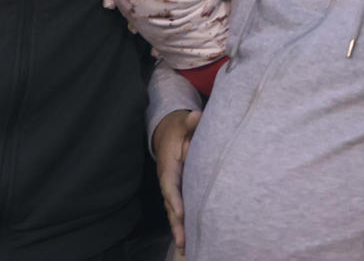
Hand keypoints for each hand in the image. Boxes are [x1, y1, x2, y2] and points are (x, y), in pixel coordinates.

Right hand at [153, 109, 201, 249]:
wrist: (168, 133)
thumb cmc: (178, 130)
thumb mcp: (183, 123)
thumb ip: (190, 122)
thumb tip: (196, 116)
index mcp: (168, 166)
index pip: (170, 184)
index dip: (174, 198)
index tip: (180, 212)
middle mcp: (167, 180)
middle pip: (170, 205)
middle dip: (176, 223)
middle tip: (183, 241)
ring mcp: (171, 189)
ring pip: (173, 212)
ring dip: (179, 230)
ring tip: (186, 248)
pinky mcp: (177, 193)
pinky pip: (179, 211)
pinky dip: (182, 226)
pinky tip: (189, 243)